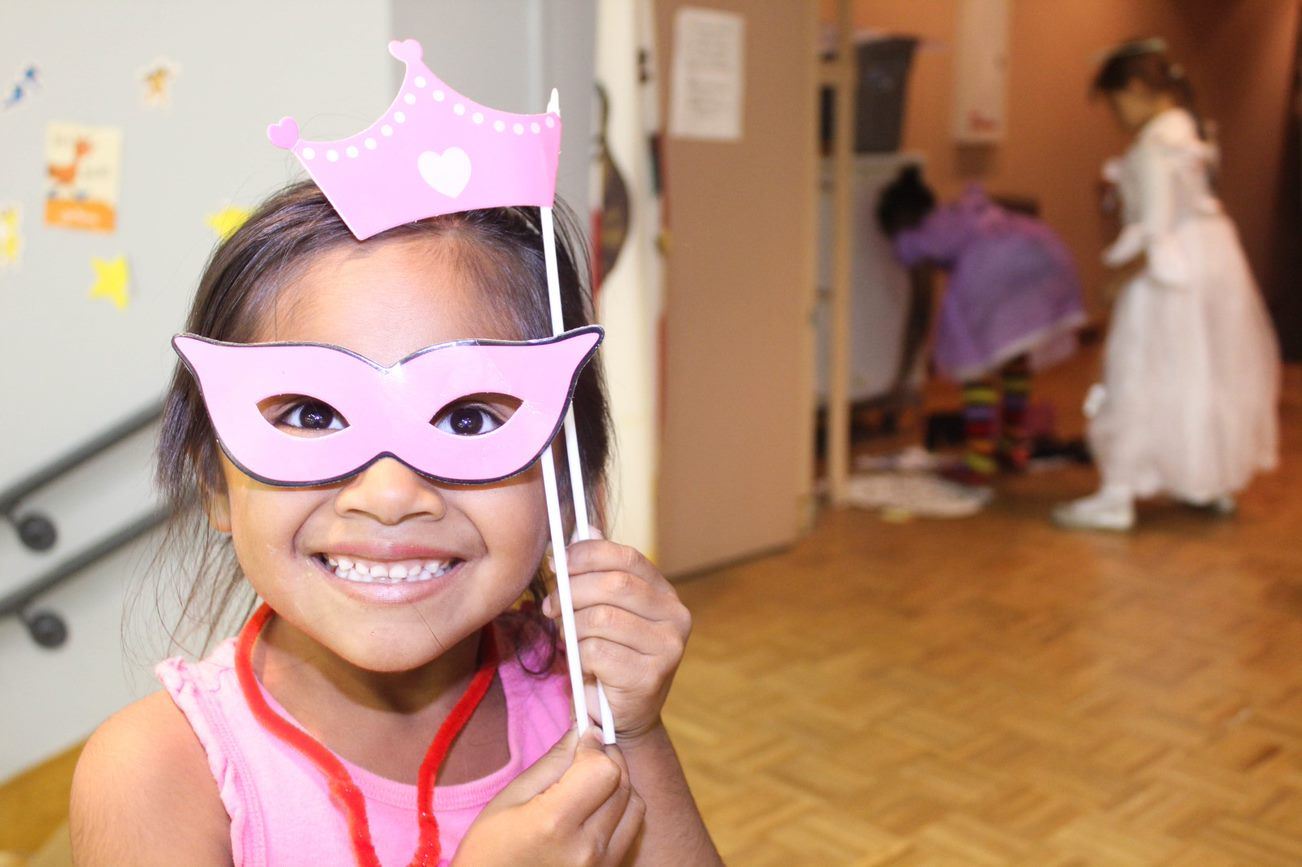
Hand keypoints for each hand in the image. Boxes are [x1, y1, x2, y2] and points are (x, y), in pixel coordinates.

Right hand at [452, 729, 644, 865]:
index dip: (594, 747)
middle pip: (622, 783)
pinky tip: (595, 809)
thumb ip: (552, 763)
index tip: (584, 739)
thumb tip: (582, 732)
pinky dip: (621, 810)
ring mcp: (602, 866)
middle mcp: (586, 848)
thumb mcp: (509, 800)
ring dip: (618, 785)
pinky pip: (632, 830)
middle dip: (607, 759)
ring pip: (635, 805)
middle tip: (586, 754)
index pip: (604, 769)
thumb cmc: (490, 852)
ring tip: (590, 784)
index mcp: (554, 824)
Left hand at [544, 532, 692, 740]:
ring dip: (573, 628)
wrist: (620, 718)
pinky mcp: (650, 676)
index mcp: (665, 594)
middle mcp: (676, 617)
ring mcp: (668, 648)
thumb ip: (599, 572)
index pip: (627, 557)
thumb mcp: (603, 611)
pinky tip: (583, 665)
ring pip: (601, 619)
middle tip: (550, 606)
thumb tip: (586, 526)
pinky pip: (597, 652)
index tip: (558, 564)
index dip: (587, 555)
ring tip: (568, 639)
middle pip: (613, 585)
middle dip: (571, 591)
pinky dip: (579, 657)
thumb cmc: (608, 659)